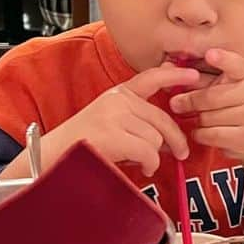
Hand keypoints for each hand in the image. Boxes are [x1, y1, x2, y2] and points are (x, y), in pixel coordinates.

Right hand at [46, 64, 196, 176]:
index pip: (151, 78)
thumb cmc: (82, 146)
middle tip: (181, 153)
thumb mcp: (110, 123)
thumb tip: (171, 137)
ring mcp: (114, 116)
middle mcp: (117, 100)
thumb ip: (137, 121)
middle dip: (175, 138)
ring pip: (156, 137)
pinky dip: (150, 164)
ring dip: (154, 156)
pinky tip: (142, 169)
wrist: (49, 158)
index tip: (194, 75)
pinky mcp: (112, 135)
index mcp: (117, 94)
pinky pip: (148, 152)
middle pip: (162, 118)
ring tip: (142, 163)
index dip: (175, 75)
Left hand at [169, 49, 243, 161]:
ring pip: (209, 117)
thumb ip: (196, 78)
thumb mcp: (218, 87)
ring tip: (198, 118)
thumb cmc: (229, 105)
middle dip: (189, 101)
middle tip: (175, 103)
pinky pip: (211, 135)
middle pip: (211, 96)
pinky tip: (201, 131)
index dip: (223, 59)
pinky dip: (200, 134)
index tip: (210, 54)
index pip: (236, 65)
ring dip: (196, 119)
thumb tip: (165, 69)